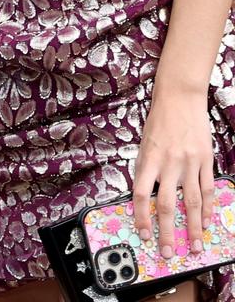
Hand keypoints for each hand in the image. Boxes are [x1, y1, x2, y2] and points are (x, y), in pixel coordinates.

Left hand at [132, 89, 214, 258]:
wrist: (180, 97)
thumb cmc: (159, 119)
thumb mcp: (144, 142)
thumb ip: (145, 168)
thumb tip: (143, 195)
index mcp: (149, 158)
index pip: (141, 193)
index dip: (141, 216)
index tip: (143, 233)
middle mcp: (169, 162)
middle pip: (167, 204)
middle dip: (167, 232)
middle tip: (167, 252)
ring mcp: (189, 162)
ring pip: (191, 202)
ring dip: (193, 227)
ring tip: (194, 247)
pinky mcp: (205, 160)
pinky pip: (207, 189)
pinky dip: (208, 208)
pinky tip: (208, 223)